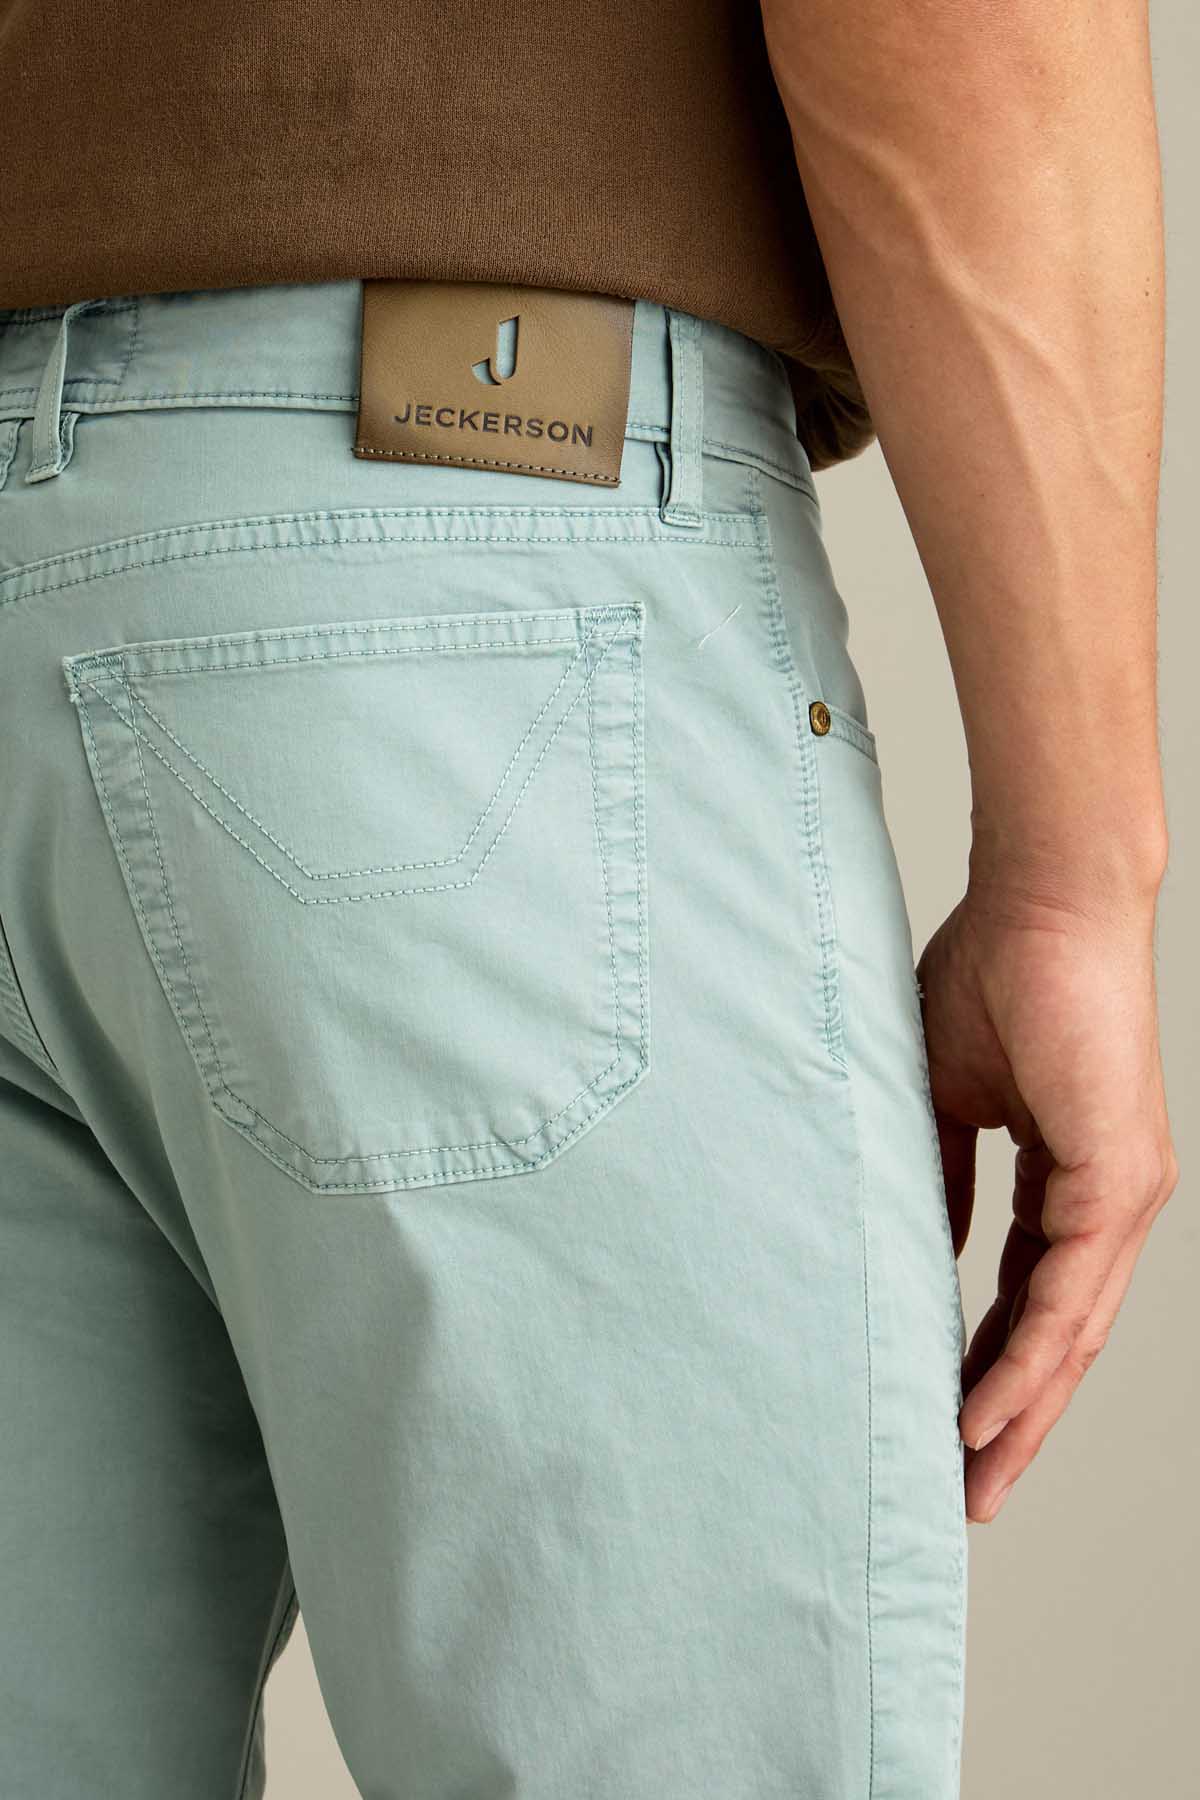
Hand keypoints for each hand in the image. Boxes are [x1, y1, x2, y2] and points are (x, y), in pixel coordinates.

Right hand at [916, 875, 1176, 1523]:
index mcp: (1070, 1178)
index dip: (987, 1361)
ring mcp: (1122, 1195)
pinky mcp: (1119, 1180)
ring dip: (1020, 1414)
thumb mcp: (942, 1096)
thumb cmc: (990, 974)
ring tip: (972, 1478)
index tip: (942, 1417)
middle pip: (1058, 1337)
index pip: (1026, 1294)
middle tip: (968, 1490)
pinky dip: (1025, 1361)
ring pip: (1070, 1334)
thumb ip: (936, 1175)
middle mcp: (1108, 1201)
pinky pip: (1067, 1295)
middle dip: (1013, 1420)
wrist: (1042, 902)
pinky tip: (987, 1412)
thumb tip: (907, 1242)